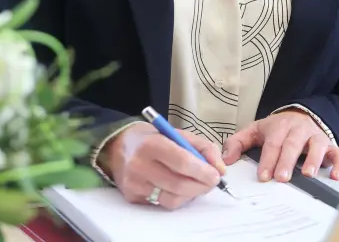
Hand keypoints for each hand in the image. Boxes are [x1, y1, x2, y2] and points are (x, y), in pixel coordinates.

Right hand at [100, 123, 224, 209]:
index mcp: (152, 144)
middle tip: (212, 182)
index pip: (181, 162)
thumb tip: (220, 168)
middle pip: (178, 184)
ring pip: (172, 199)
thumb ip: (203, 147)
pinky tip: (180, 188)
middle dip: (201, 186)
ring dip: (191, 194)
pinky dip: (178, 198)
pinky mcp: (132, 197)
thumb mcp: (178, 134)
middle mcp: (140, 165)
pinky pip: (162, 204)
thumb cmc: (153, 139)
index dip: (202, 171)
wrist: (118, 147)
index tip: (216, 175)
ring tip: (197, 184)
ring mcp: (134, 184)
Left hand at [222, 111, 338, 182]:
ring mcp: (316, 137)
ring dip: (314, 159)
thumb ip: (238, 143)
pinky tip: (336, 176)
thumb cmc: (277, 129)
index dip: (268, 159)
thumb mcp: (255, 131)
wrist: (301, 116)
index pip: (273, 143)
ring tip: (308, 174)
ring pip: (318, 145)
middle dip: (287, 161)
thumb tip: (226, 160)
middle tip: (282, 178)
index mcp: (279, 127)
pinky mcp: (331, 145)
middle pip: (293, 144)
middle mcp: (299, 130)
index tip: (264, 176)